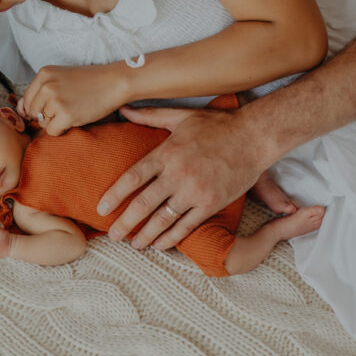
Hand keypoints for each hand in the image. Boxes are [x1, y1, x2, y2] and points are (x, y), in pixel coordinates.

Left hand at [18, 63, 126, 135]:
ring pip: (42, 123)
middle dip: (46, 115)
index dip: (38, 107)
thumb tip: (19, 111)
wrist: (115, 82)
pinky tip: (75, 118)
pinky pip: (52, 132)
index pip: (26, 99)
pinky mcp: (66, 114)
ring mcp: (56, 100)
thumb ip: (40, 92)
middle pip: (32, 112)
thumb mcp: (61, 78)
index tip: (53, 106)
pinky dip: (62, 130)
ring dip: (56, 122)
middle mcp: (47, 85)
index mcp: (44, 73)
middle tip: (66, 108)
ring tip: (73, 110)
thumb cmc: (89, 81)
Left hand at [97, 104, 269, 250]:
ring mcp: (195, 191)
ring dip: (146, 235)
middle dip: (124, 222)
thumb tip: (123, 110)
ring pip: (163, 219)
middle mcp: (177, 173)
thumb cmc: (218, 124)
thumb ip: (150, 116)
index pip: (132, 178)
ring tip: (134, 245)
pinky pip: (186, 226)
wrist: (254, 136)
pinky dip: (171, 238)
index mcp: (167, 152)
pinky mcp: (211, 204)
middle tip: (112, 235)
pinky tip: (160, 245)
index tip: (101, 209)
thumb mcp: (181, 116)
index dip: (114, 195)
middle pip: (143, 204)